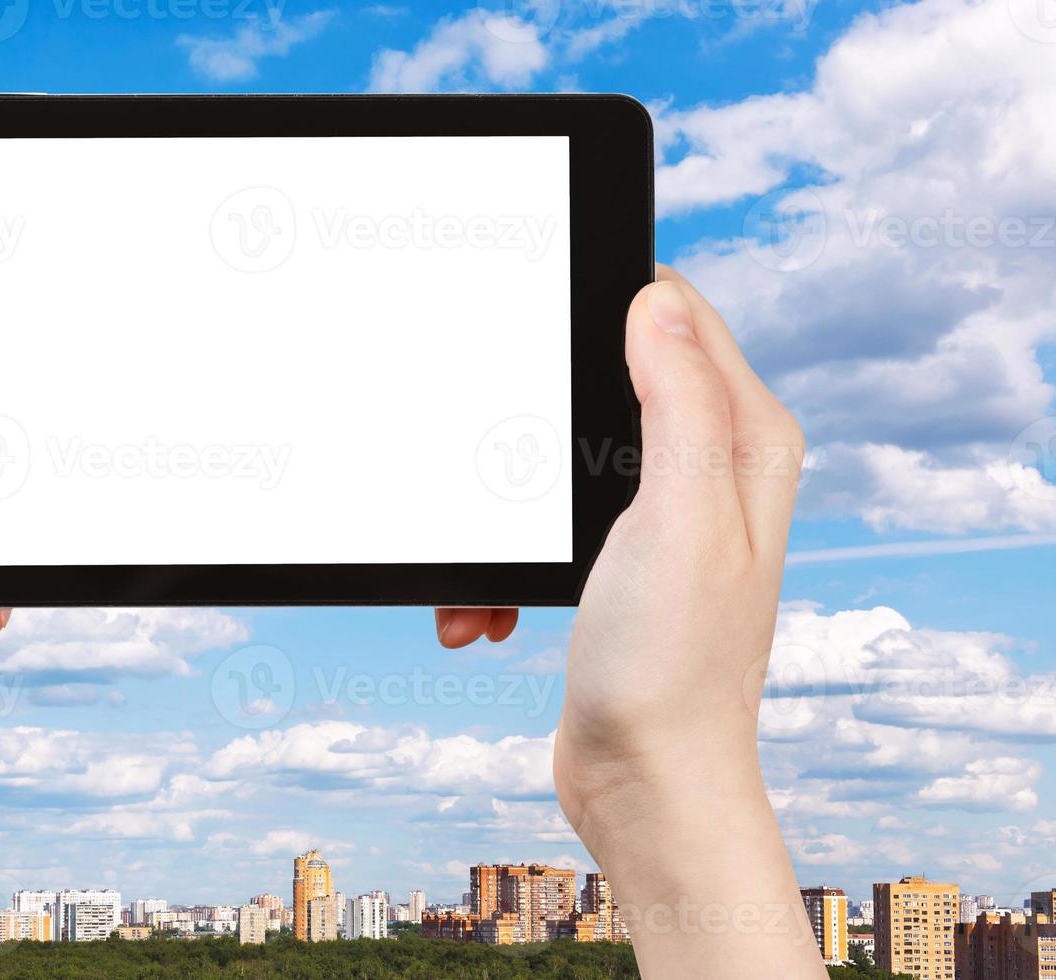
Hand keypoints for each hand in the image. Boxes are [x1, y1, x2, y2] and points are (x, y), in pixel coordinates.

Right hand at [436, 266, 822, 977]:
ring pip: (556, 463)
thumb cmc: (671, 665)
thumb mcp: (678, 516)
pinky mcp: (616, 562)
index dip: (608, 307)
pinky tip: (487, 610)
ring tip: (487, 573)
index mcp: (744, 439)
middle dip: (533, 427)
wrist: (646, 781)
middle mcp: (711, 468)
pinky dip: (506, 565)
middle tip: (497, 469)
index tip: (535, 326)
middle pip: (602, 385)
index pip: (678, 315)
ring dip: (508, 512)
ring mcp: (662, 516)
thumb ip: (677, 400)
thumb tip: (654, 298)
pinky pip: (541, 529)